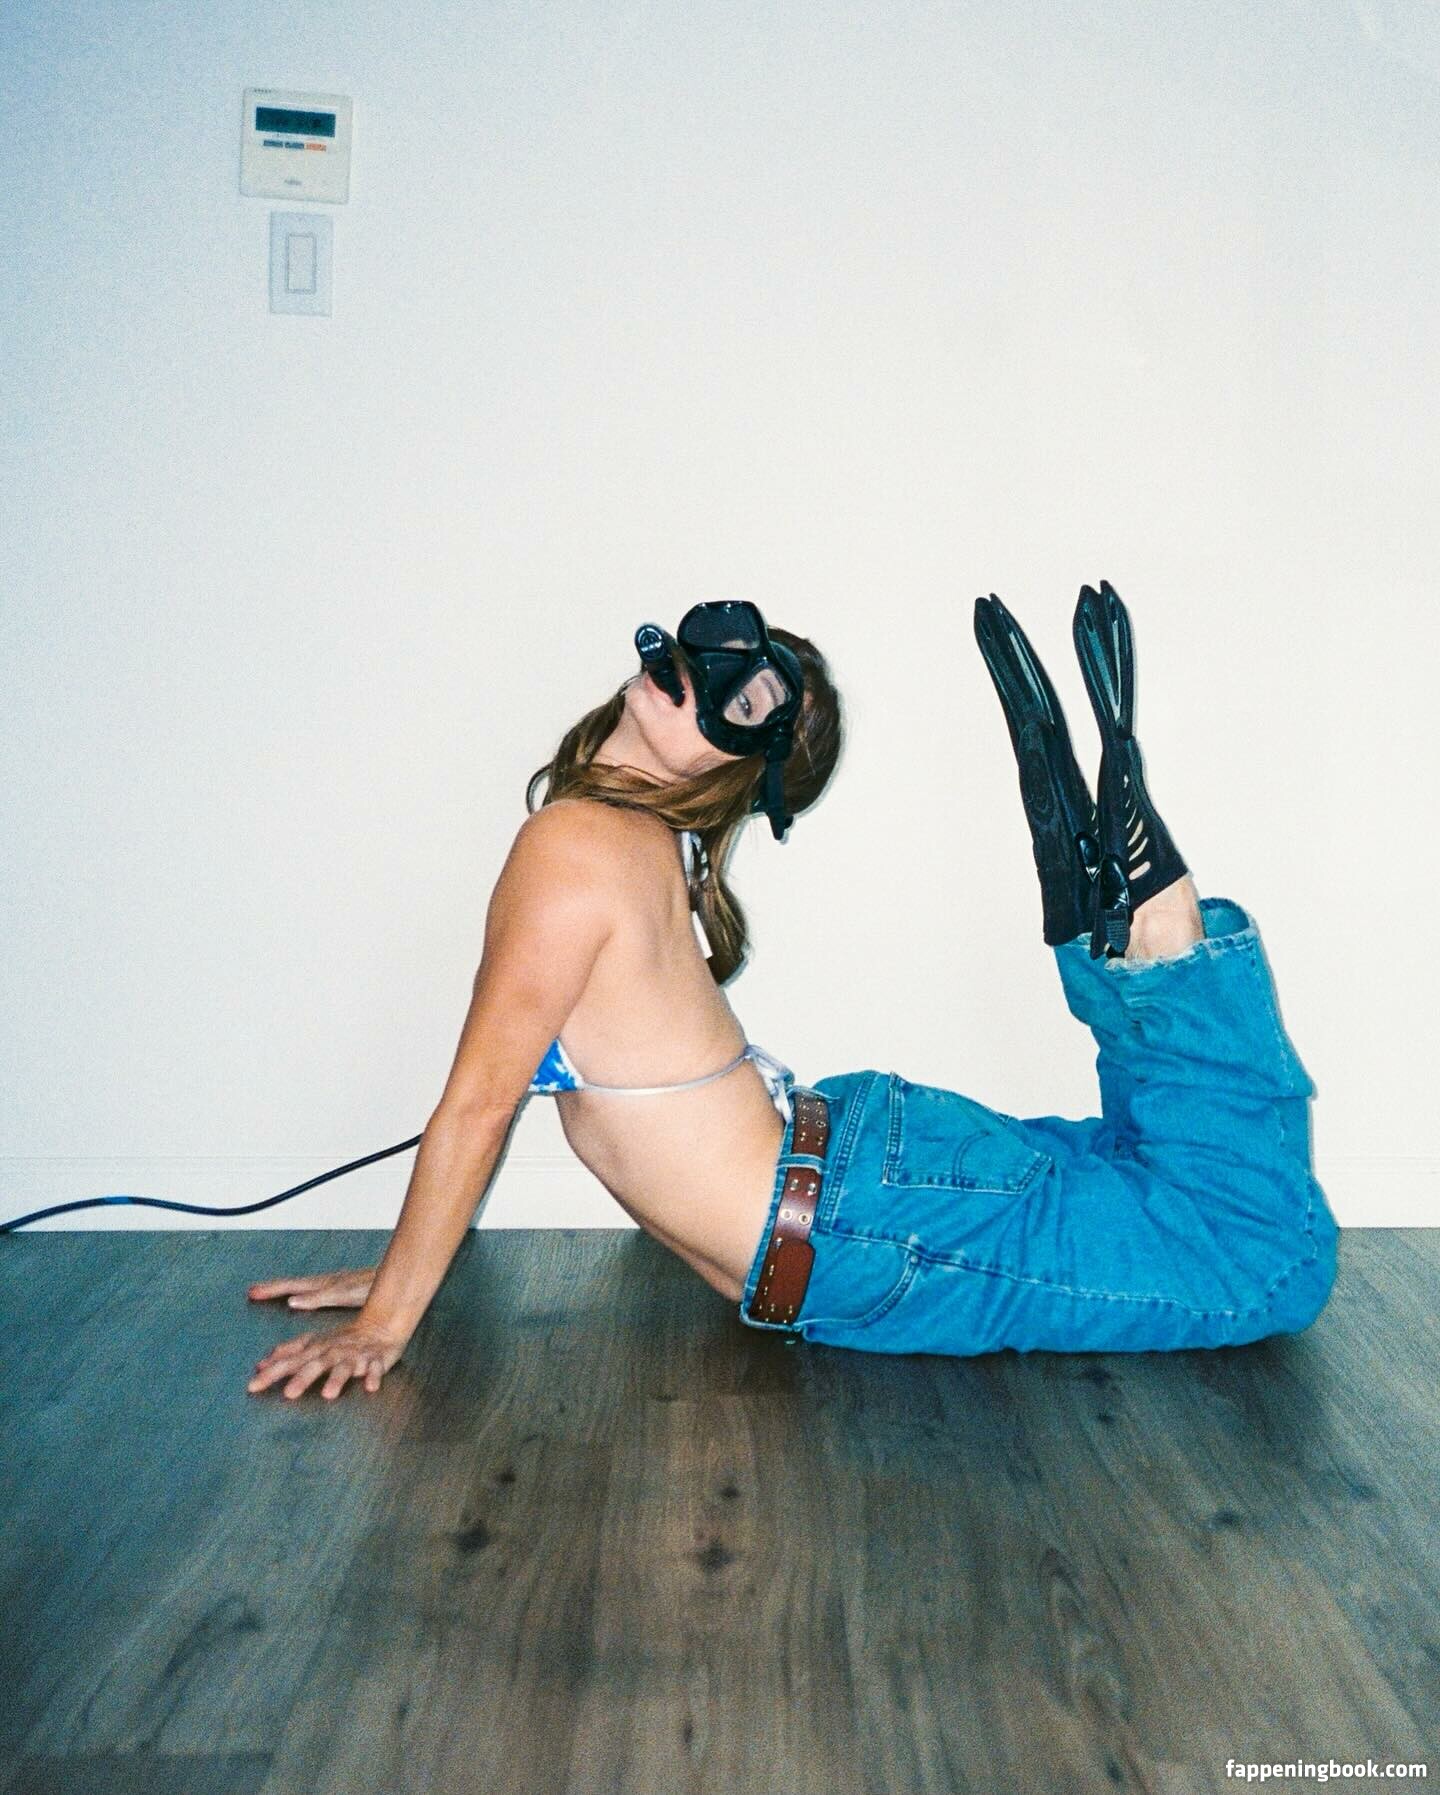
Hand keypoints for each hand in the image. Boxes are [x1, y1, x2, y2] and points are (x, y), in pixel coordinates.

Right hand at [247, 1267, 375, 1310]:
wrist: (393, 1279)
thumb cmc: (371, 1287)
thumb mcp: (343, 1295)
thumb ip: (318, 1297)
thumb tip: (292, 1301)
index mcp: (322, 1285)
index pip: (290, 1286)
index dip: (272, 1290)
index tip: (252, 1291)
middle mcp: (325, 1283)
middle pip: (293, 1284)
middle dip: (273, 1288)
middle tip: (252, 1291)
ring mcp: (333, 1285)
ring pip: (302, 1287)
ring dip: (285, 1290)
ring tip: (269, 1293)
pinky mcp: (342, 1290)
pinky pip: (313, 1290)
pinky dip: (301, 1294)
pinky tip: (301, 1300)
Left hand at [247, 1317, 404, 1400]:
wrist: (380, 1325)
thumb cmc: (342, 1339)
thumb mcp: (313, 1343)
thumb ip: (288, 1353)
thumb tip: (260, 1365)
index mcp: (316, 1349)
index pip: (290, 1361)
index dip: (272, 1373)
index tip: (252, 1386)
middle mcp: (333, 1352)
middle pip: (315, 1365)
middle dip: (303, 1378)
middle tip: (288, 1394)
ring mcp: (355, 1357)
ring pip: (344, 1368)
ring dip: (337, 1379)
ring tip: (328, 1394)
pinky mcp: (376, 1360)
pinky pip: (375, 1369)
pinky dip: (373, 1376)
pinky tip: (370, 1388)